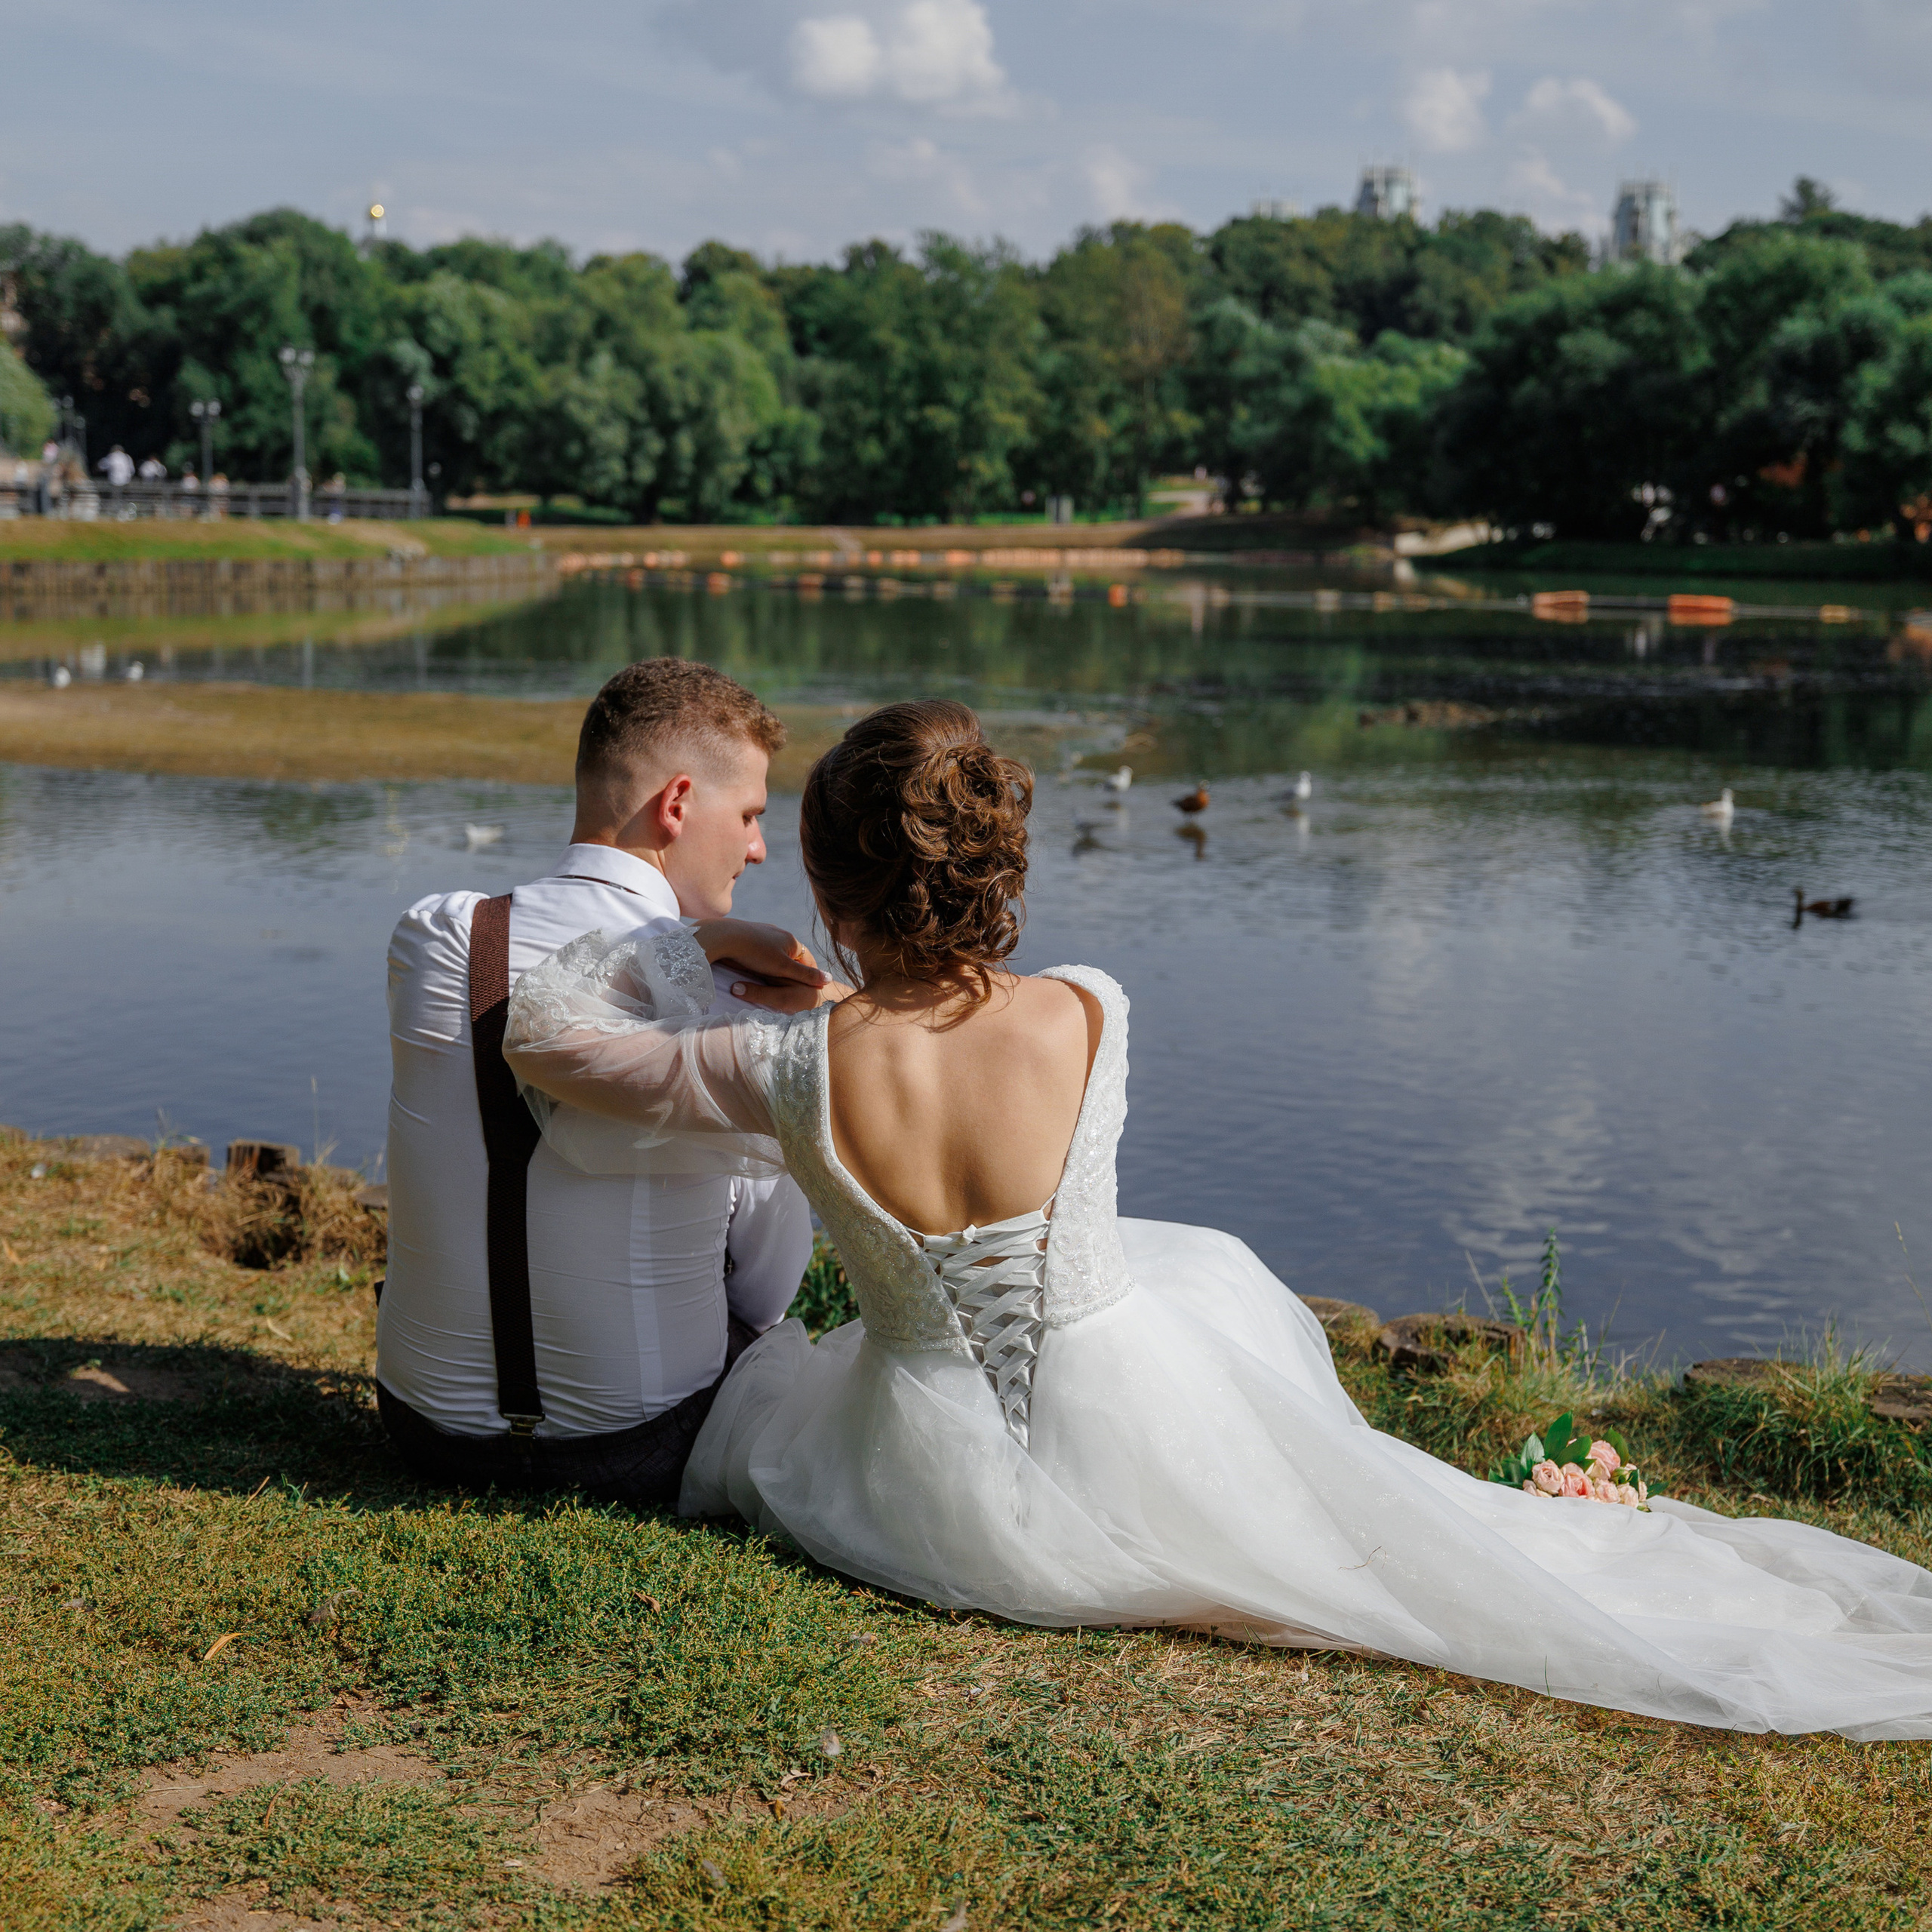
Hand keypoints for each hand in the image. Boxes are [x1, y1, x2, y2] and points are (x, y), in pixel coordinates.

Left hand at [691, 919, 836, 1015]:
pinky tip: (753, 966)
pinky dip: (761, 958)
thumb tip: (829, 980)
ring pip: (775, 952)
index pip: (807, 959)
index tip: (807, 989)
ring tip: (769, 978)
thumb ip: (806, 975)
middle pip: (791, 956)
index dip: (809, 975)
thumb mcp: (783, 969)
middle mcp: (780, 932)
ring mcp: (764, 931)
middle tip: (787, 987)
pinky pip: (761, 948)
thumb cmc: (755, 954)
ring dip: (775, 965)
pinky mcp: (750, 933)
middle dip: (791, 970)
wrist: (725, 936)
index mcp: (791, 940)